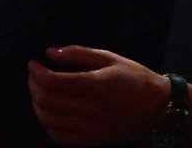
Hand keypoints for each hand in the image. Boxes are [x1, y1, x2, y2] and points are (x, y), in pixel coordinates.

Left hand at [27, 46, 172, 145]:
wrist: (158, 107)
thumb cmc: (134, 77)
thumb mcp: (110, 58)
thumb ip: (78, 54)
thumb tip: (49, 53)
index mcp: (93, 84)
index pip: (51, 82)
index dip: (36, 72)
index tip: (33, 64)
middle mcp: (88, 108)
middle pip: (46, 101)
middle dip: (33, 85)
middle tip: (35, 75)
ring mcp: (89, 127)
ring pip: (49, 120)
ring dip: (38, 105)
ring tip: (40, 92)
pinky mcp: (91, 140)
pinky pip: (60, 137)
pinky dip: (49, 124)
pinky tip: (52, 113)